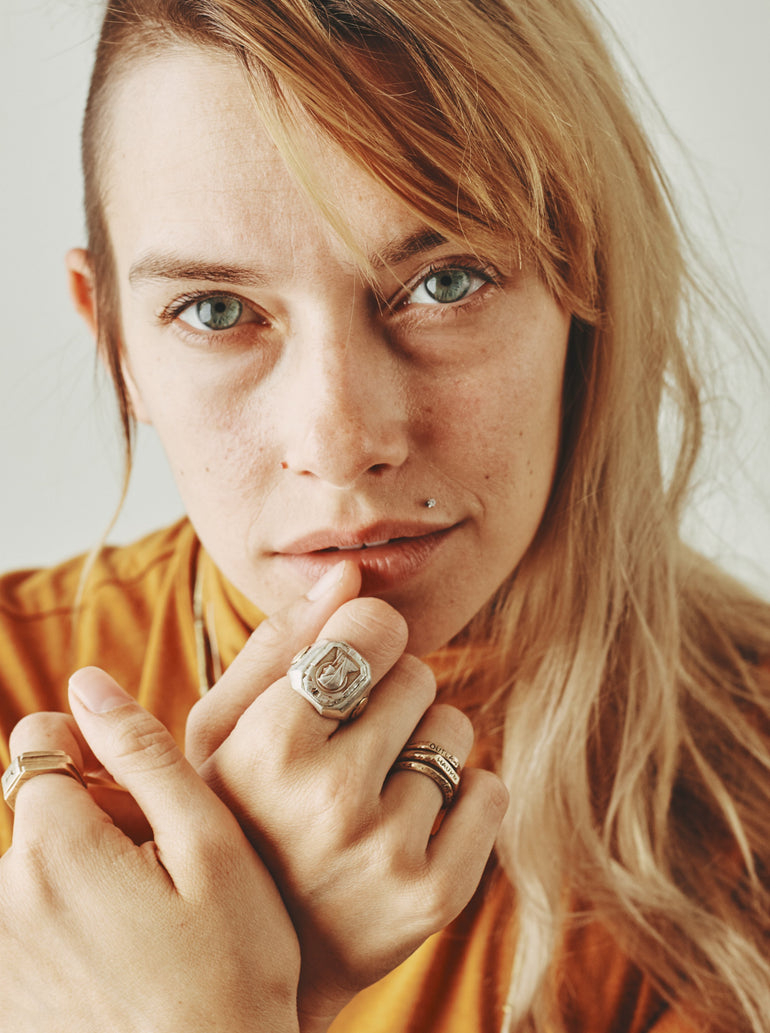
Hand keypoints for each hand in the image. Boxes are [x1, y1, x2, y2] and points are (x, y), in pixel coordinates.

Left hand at [1, 672, 300, 1032]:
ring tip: (146, 921)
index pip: (38, 739)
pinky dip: (65, 920)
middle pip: (35, 806)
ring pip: (32, 864)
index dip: (94, 749)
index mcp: (53, 848)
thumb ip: (144, 755)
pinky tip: (121, 959)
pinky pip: (25, 921)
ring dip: (79, 869)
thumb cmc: (230, 972)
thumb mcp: (211, 849)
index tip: (141, 795)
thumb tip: (89, 682)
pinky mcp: (3, 994)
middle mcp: (0, 898)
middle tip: (160, 869)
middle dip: (91, 814)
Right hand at [186, 563, 508, 1030]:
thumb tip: (349, 574)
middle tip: (349, 743)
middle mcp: (330, 799)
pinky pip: (489, 789)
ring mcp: (388, 852)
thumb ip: (280, 645)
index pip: (373, 629)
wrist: (266, 954)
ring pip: (455, 728)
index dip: (367, 639)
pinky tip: (410, 822)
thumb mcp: (223, 732)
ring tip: (374, 785)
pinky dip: (461, 794)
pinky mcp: (437, 895)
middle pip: (418, 674)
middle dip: (390, 695)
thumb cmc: (237, 819)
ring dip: (424, 743)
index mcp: (269, 745)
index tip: (349, 666)